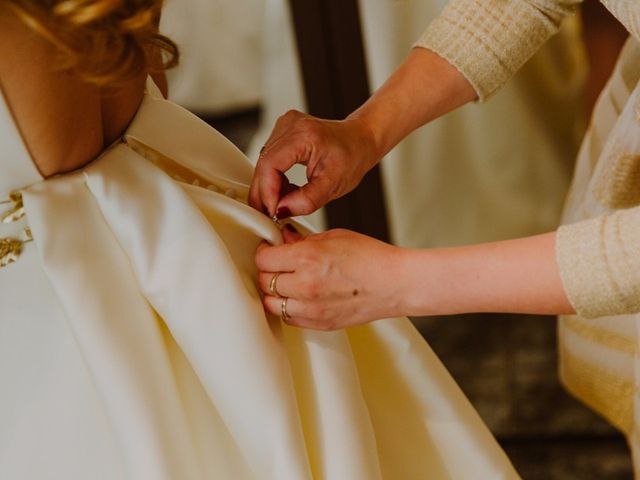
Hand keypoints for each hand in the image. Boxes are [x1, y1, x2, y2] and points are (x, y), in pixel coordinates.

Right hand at [248, 110, 380, 218]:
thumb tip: (281, 210)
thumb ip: (307, 200)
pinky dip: (274, 178)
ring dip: (270, 187)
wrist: (361, 140)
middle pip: (263, 164)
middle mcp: (290, 125)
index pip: (271, 164)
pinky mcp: (283, 132)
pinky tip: (287, 188)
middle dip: (265, 193)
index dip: (267, 191)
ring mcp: (285, 126)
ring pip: (264, 163)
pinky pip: (269, 159)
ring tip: (286, 201)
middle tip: (273, 214)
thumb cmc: (353, 157)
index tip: (273, 211)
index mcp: (304, 134)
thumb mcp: (334, 185)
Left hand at [255, 226, 403, 329]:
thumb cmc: (371, 257)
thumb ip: (303, 240)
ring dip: (275, 292)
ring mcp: (311, 308)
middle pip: (264, 281)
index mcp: (307, 258)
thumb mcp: (334, 237)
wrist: (396, 284)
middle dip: (269, 271)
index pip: (264, 259)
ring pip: (271, 304)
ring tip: (288, 283)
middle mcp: (305, 285)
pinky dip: (288, 308)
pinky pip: (288, 318)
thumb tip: (283, 239)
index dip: (265, 252)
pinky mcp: (319, 323)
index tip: (271, 250)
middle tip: (279, 265)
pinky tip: (299, 298)